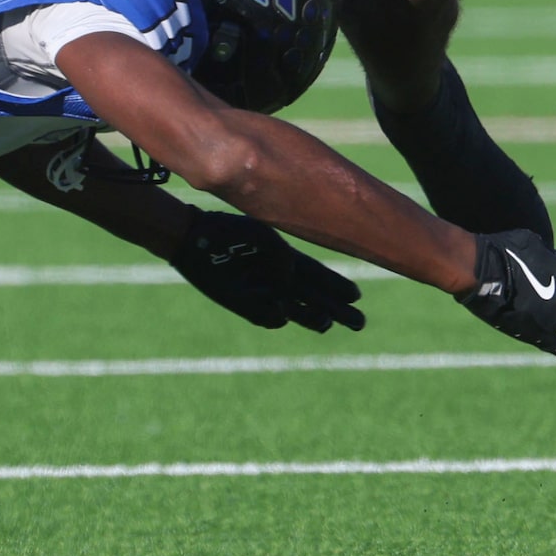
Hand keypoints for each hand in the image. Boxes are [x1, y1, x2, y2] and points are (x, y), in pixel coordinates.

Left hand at [170, 209, 365, 333]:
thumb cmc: (231, 232)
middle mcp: (279, 279)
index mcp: (287, 260)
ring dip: (313, 318)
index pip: (319, 276)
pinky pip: (267, 316)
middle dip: (337, 311)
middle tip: (359, 323)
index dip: (337, 286)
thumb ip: (283, 257)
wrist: (196, 240)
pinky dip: (278, 315)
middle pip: (316, 299)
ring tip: (327, 323)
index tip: (355, 296)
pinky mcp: (244, 304)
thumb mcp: (265, 235)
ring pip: (296, 312)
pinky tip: (285, 310)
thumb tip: (289, 283)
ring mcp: (263, 294)